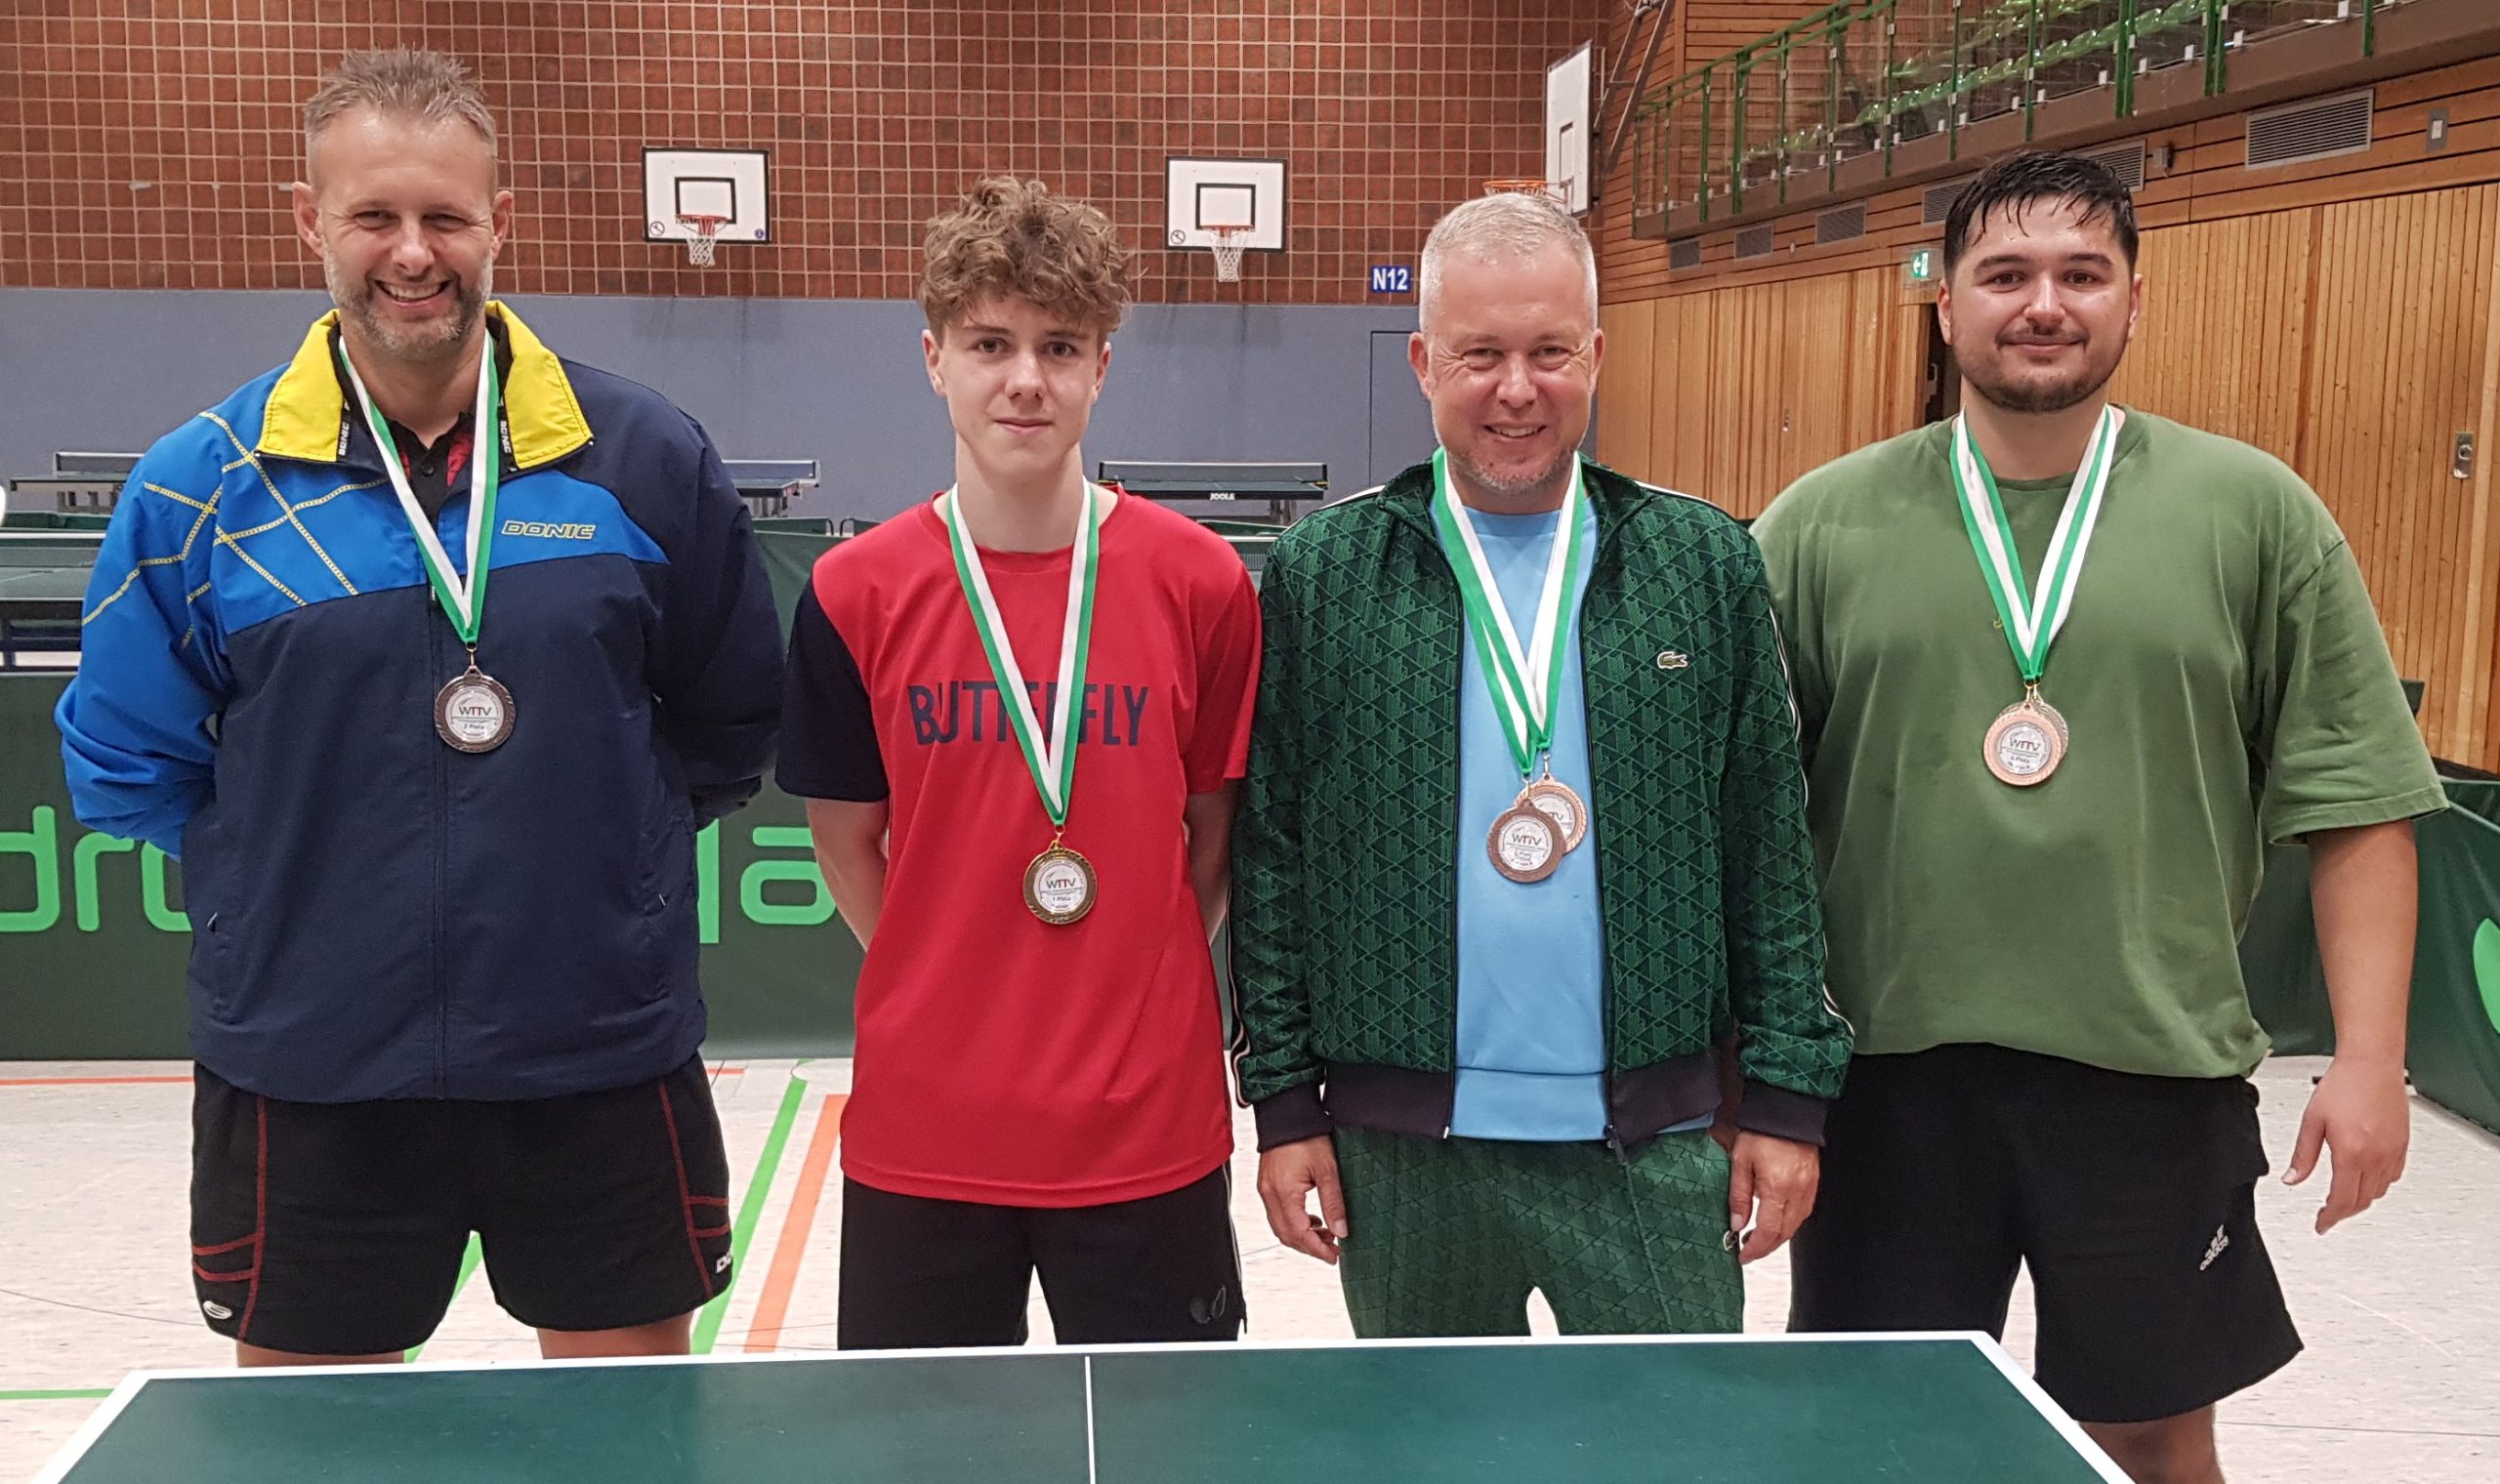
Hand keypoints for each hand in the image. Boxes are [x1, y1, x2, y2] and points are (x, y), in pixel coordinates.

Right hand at [1257, 1137, 1347, 1264]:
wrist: (1287, 1113)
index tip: (1333, 1256)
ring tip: (1326, 1235)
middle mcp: (1270, 1194)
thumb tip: (1340, 1231)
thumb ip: (1333, 1203)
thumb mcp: (1327, 1170)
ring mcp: (1265, 1190)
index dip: (1317, 1249)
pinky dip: (1294, 1223)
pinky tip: (1312, 1220)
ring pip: (1281, 1227)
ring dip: (1302, 1236)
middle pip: (1287, 1235)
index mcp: (1284, 1193)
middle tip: (1332, 1251)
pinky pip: (1277, 1214)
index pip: (1299, 1233)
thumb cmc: (1307, 1136)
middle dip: (1310, 1247)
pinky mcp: (1267, 1184)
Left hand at [1727, 1131, 1818, 1263]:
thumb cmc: (1762, 1132)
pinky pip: (1803, 1213)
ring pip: (1795, 1226)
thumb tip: (1736, 1223)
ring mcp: (1808, 1189)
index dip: (1754, 1249)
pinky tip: (1776, 1221)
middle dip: (1765, 1248)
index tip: (1742, 1255)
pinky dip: (1789, 1223)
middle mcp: (1797, 1192)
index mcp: (1777, 1188)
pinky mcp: (1813, 1183)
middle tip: (1748, 1251)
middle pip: (1783, 1234)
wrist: (1787, 1112)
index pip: (1767, 1231)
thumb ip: (1738, 1195)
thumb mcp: (1740, 1161)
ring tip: (1758, 1238)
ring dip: (1777, 1237)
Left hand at [2286, 1056, 2409, 1233]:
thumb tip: (2291, 1179)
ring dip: (2361, 1199)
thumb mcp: (2312, 1121)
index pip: (2342, 1200)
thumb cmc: (2343, 1085)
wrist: (2371, 1064)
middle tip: (2328, 1214)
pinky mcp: (2402, 1145)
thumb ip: (2302, 1155)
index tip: (2321, 1225)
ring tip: (2343, 1198)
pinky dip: (2379, 1185)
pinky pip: (2393, 1176)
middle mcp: (2377, 1157)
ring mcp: (2393, 1152)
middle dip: (2343, 1212)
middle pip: (2362, 1200)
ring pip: (2379, 1191)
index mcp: (2351, 1153)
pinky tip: (2366, 1179)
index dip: (2330, 1217)